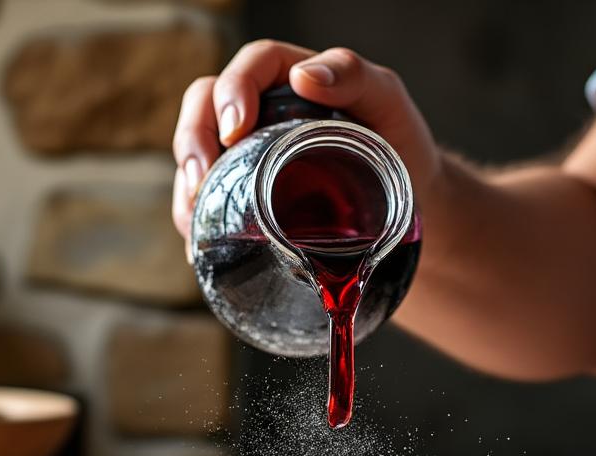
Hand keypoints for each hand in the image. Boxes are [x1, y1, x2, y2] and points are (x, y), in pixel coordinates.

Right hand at [171, 40, 442, 239]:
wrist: (409, 204)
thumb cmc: (398, 143)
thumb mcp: (387, 100)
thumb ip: (355, 76)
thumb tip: (304, 76)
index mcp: (289, 78)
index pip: (248, 68)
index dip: (230, 92)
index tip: (234, 131)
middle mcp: (259, 111)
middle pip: (203, 107)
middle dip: (192, 140)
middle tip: (202, 177)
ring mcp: (246, 153)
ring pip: (194, 155)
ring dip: (186, 185)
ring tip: (194, 216)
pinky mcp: (243, 193)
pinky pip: (205, 199)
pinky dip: (196, 222)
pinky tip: (199, 247)